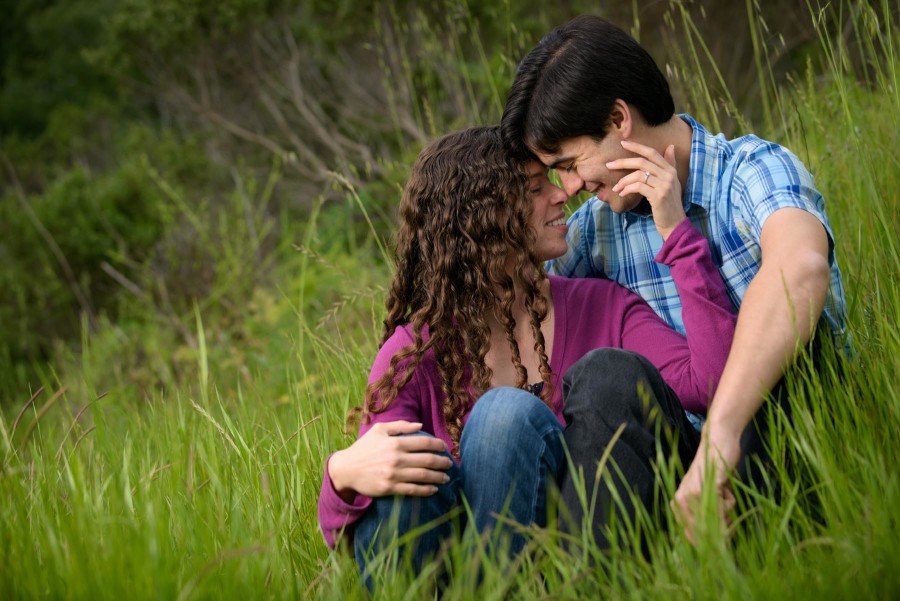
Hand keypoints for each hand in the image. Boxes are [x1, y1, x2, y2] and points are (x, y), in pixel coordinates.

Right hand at [328, 420, 452, 501]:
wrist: (346, 469)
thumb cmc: (364, 447)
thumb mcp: (379, 430)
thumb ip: (400, 426)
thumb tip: (420, 426)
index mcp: (395, 442)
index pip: (424, 442)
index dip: (438, 445)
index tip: (445, 447)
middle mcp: (396, 458)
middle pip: (427, 460)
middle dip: (442, 462)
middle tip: (450, 464)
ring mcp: (393, 474)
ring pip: (423, 476)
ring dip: (438, 477)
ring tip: (446, 477)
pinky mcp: (389, 488)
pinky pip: (412, 489)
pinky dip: (426, 490)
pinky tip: (433, 489)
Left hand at [607, 141, 684, 238]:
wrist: (674, 223)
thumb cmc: (668, 203)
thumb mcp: (671, 182)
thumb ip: (669, 164)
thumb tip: (670, 146)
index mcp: (670, 170)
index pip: (652, 152)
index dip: (637, 146)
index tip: (623, 143)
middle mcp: (669, 175)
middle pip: (642, 162)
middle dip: (623, 162)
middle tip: (609, 165)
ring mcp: (664, 185)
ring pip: (638, 175)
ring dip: (623, 181)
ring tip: (616, 188)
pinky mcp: (658, 196)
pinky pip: (638, 187)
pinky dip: (627, 189)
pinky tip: (622, 194)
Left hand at [670, 430, 739, 543]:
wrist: (718, 442)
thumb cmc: (715, 471)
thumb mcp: (710, 496)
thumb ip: (708, 516)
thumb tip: (714, 545)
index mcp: (679, 503)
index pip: (690, 534)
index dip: (706, 542)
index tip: (719, 545)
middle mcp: (682, 500)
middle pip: (704, 531)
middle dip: (721, 529)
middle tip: (727, 513)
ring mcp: (693, 493)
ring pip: (717, 520)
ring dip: (727, 512)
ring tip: (723, 494)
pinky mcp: (707, 486)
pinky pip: (725, 507)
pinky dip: (730, 502)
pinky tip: (725, 486)